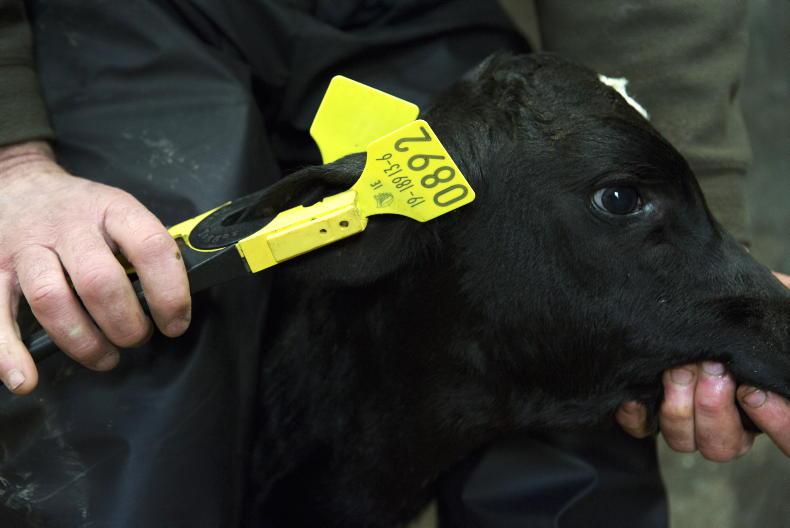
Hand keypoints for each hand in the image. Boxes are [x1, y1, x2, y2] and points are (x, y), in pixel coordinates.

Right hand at [0, 141, 190, 393]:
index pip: (151, 247)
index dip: (170, 292)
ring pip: (51, 299)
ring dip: (83, 341)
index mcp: (113, 209)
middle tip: (137, 339)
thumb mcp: (120, 213)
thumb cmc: (83, 212)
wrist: (17, 184)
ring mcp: (27, 247)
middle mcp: (69, 225)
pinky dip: (7, 352)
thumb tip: (174, 303)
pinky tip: (25, 379)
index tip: (175, 324)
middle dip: (126, 324)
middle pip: (99, 281)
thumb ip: (144, 250)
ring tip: (105, 358)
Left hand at [616, 271, 789, 458]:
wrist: (689, 301)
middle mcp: (727, 422)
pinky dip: (637, 415)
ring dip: (679, 407)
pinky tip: (638, 393)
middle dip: (713, 408)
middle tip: (710, 368)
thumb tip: (783, 324)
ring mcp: (687, 422)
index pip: (786, 438)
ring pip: (684, 442)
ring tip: (677, 369)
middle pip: (724, 446)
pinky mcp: (651, 414)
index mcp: (766, 406)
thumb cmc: (737, 310)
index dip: (773, 421)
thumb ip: (776, 329)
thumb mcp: (767, 315)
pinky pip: (641, 429)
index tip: (753, 389)